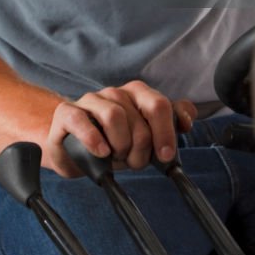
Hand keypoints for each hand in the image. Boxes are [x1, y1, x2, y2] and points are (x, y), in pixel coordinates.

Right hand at [45, 81, 196, 176]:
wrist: (72, 149)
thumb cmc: (112, 142)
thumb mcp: (144, 136)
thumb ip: (169, 122)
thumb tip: (188, 119)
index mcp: (137, 93)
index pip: (160, 105)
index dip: (166, 132)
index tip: (166, 156)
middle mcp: (115, 92)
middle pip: (139, 117)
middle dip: (141, 147)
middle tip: (134, 162)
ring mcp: (90, 100)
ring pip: (114, 116)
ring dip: (119, 146)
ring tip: (115, 157)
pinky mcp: (67, 112)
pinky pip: (82, 121)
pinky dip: (94, 139)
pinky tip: (101, 153)